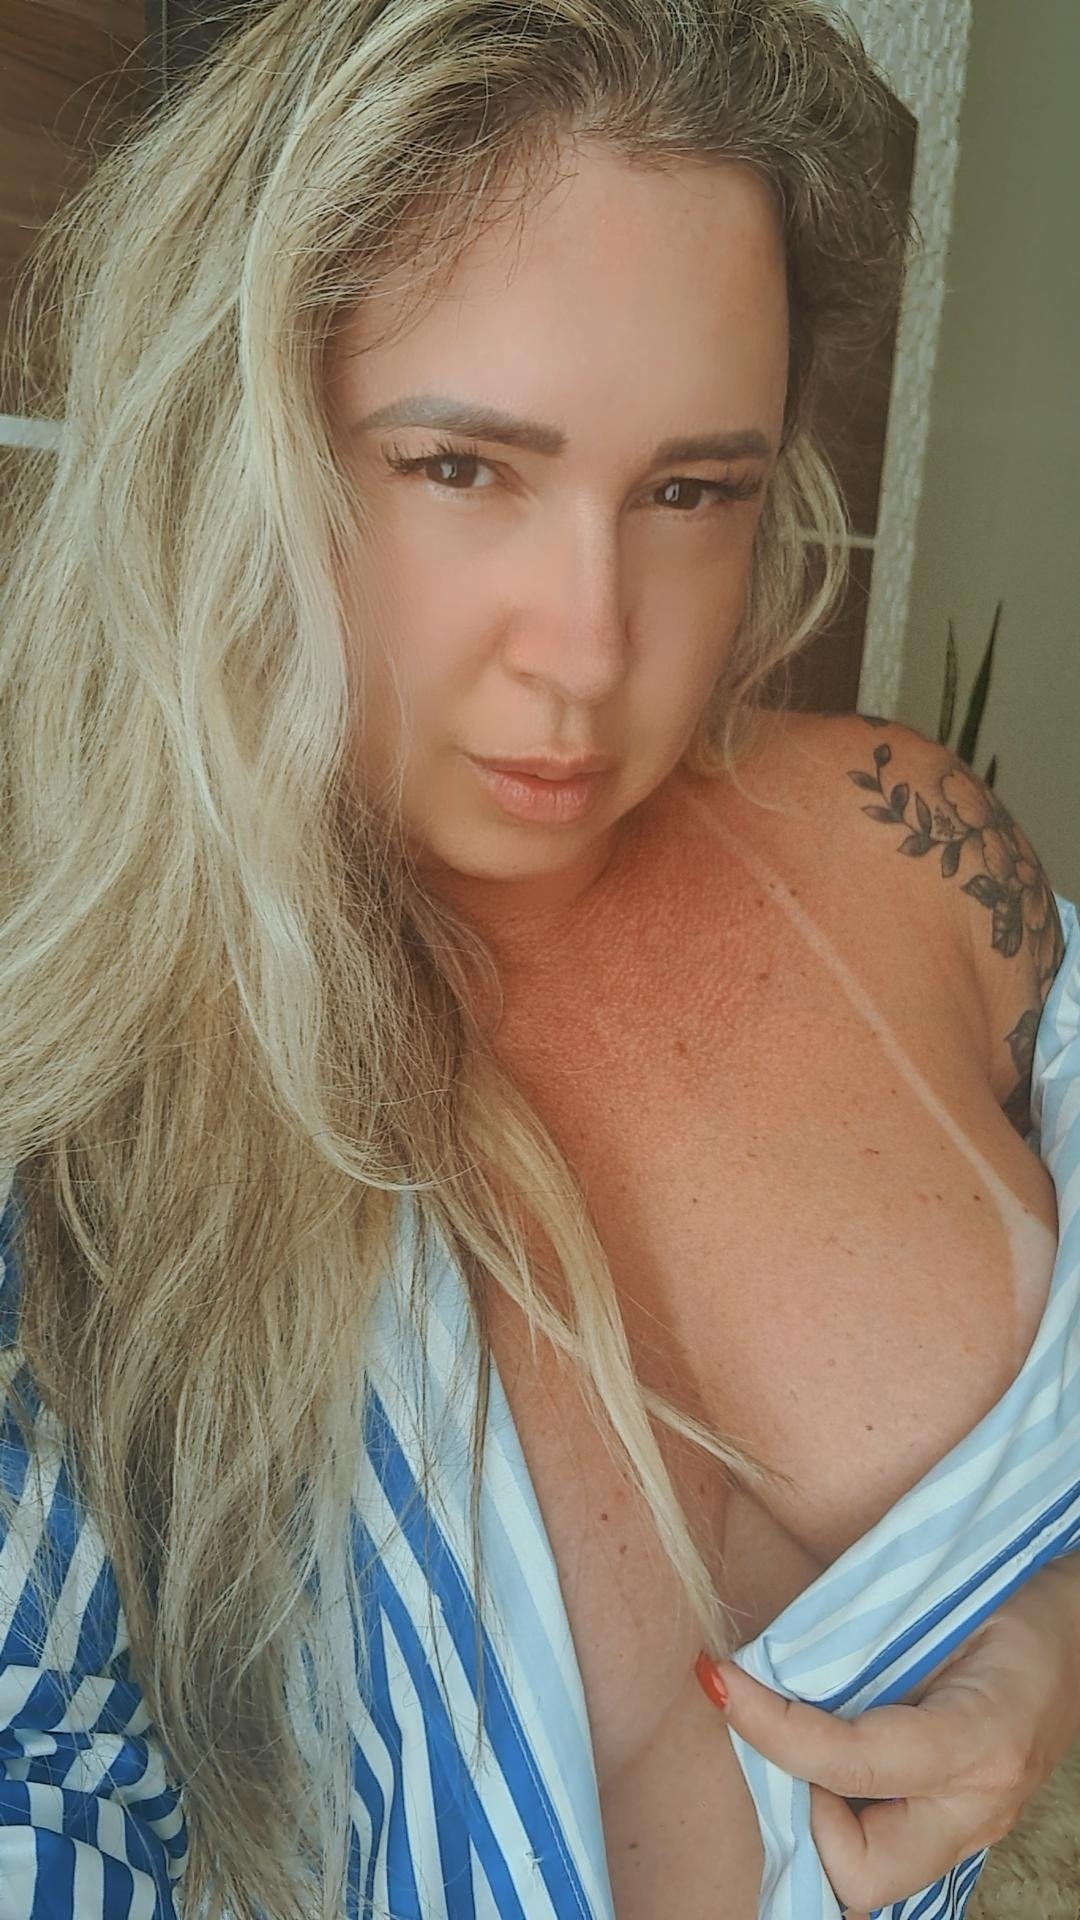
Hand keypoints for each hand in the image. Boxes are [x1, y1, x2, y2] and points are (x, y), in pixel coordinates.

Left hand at [696, 1554, 1079, 1914]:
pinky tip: (830, 1759)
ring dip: (819, 1820)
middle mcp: (977, 1805)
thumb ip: (866, 1640)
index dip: (771, 1727)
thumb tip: (771, 1660)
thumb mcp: (943, 1603)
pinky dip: (843, 1813)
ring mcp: (976, 1827)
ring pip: (871, 1876)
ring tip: (804, 1742)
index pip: (850, 1763)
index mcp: (978, 1740)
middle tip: (784, 1734)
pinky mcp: (964, 1827)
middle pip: (861, 1873)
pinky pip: (887, 1848)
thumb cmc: (1012, 1596)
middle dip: (802, 1817)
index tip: (720, 1679)